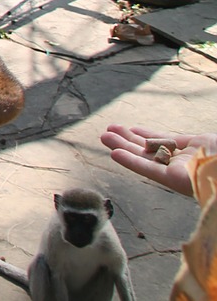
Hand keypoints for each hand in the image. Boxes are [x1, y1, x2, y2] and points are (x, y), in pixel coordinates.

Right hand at [100, 124, 216, 198]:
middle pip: (148, 149)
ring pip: (143, 158)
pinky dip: (130, 162)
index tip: (131, 128)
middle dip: (127, 140)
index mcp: (188, 152)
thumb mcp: (203, 140)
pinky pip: (147, 169)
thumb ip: (185, 140)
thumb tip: (169, 137)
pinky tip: (114, 153)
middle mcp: (178, 162)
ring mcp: (174, 171)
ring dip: (122, 147)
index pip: (162, 141)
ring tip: (103, 136)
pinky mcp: (171, 180)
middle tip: (108, 130)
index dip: (145, 134)